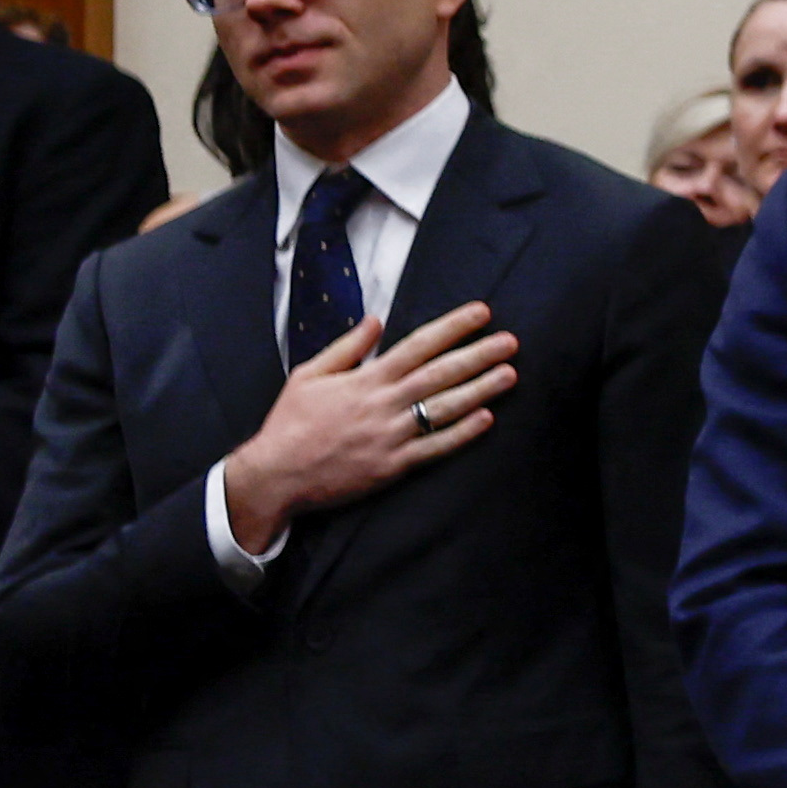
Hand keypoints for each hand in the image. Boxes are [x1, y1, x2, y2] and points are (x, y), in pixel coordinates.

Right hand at [218, 306, 518, 552]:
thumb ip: (347, 347)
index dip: (453, 327)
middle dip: (478, 355)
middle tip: (511, 341)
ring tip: (510, 374)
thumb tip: (376, 319)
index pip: (418, 345)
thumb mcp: (308, 375)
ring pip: (444, 408)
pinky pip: (434, 447)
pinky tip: (487, 419)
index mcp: (365, 380)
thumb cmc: (290, 423)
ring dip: (480, 390)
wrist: (275, 475)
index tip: (482, 313)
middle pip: (440, 374)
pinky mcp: (393, 466)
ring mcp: (390, 436)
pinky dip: (462, 433)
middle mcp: (382, 404)